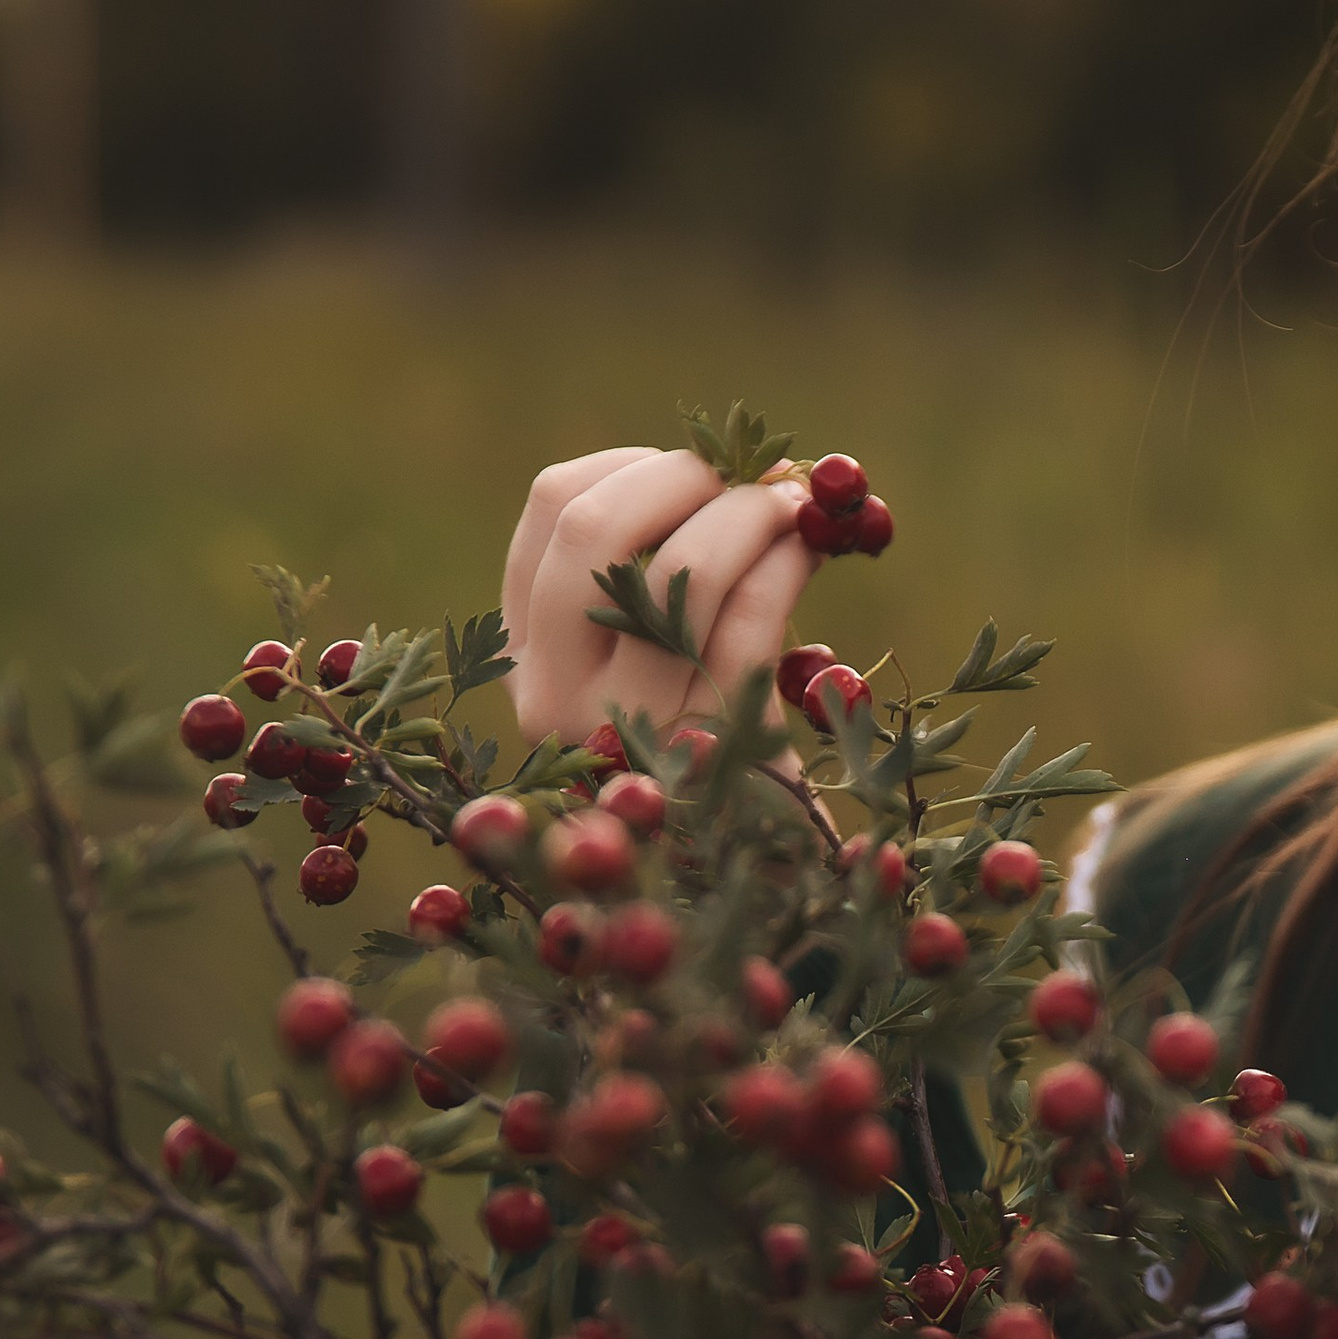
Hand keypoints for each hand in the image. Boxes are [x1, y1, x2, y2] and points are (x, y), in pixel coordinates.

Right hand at [498, 447, 814, 754]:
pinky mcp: (701, 756)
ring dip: (746, 519)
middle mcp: (551, 692)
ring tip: (796, 512)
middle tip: (753, 479)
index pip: (552, 510)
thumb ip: (675, 567)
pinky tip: (811, 553)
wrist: (751, 873)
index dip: (638, 465)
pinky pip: (742, 627)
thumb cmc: (717, 746)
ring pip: (673, 576)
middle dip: (688, 480)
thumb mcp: (667, 654)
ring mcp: (620, 731)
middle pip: (594, 530)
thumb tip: (756, 470)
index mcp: (526, 650)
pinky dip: (782, 569)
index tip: (704, 472)